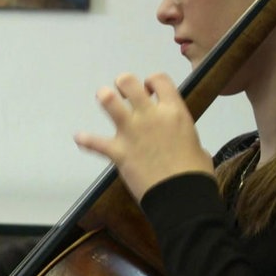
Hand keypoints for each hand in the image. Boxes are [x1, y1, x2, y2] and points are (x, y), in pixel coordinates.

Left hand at [74, 73, 212, 200]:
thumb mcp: (196, 145)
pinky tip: (79, 138)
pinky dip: (85, 140)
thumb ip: (182, 135)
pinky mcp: (118, 151)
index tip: (150, 90)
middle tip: (124, 94)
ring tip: (104, 100)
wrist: (182, 197)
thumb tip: (181, 141)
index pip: (159, 79)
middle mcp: (150, 115)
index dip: (152, 81)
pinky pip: (94, 142)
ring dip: (104, 98)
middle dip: (123, 84)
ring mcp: (132, 132)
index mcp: (174, 111)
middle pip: (128, 82)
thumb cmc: (195, 173)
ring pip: (109, 100)